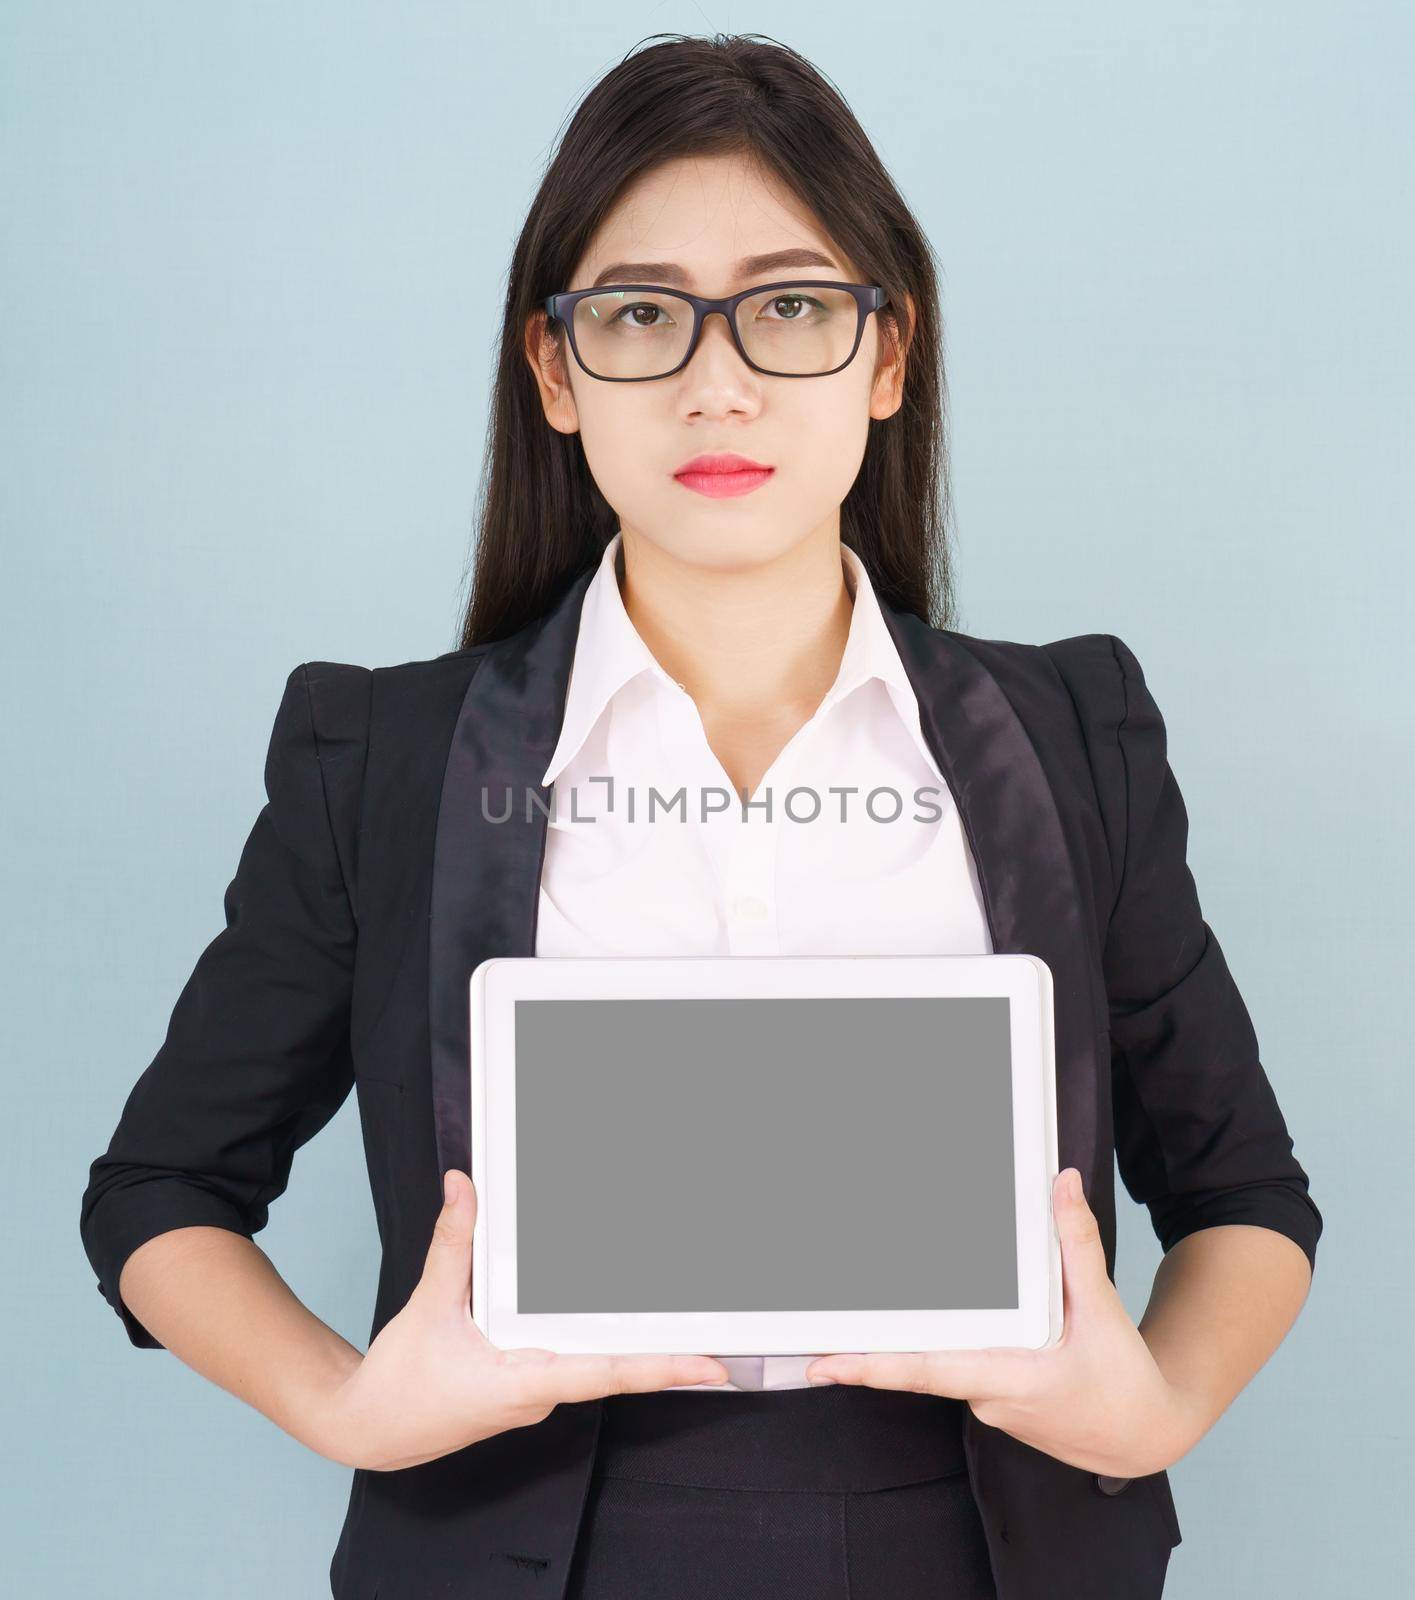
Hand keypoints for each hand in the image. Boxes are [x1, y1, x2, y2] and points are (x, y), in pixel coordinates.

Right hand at [311, 1170, 731, 1470]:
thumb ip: (453, 1245)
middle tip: (723, 1333)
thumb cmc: (401, 1383)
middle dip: (667, 1351)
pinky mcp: (529, 1383)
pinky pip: (573, 1357)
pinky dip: (599, 1336)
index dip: (660, 1368)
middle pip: (615, 1366)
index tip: (710, 1366)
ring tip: (687, 1315)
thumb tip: (463, 1187)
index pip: (604, 1373)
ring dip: (636, 1343)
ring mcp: (537, 1390)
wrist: (371, 1429)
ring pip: (596, 1362)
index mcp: (522, 1383)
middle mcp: (539, 1392)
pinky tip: (620, 1314)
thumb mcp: (428, 1308)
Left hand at [804, 1168, 1202, 1478]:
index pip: (928, 1371)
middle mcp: (989, 1398)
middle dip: (868, 1348)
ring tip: (859, 1315)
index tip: (824, 1362)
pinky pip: (959, 1367)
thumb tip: (1061, 1184)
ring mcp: (988, 1405)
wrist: (1143, 1434)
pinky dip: (943, 1345)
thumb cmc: (1125, 1379)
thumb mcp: (1103, 1308)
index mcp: (1011, 1379)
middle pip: (919, 1364)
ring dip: (911, 1340)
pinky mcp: (993, 1402)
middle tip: (812, 1332)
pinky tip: (933, 1321)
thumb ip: (1075, 1244)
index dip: (872, 1366)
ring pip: (939, 1363)